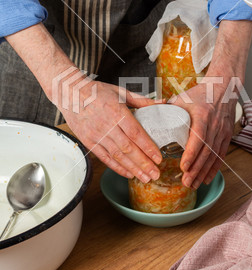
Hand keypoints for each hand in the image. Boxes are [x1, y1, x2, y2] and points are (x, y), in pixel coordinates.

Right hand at [6, 23, 162, 182]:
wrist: (70, 93)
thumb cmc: (97, 91)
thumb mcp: (121, 91)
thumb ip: (142, 100)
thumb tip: (162, 103)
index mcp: (117, 111)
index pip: (136, 133)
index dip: (148, 147)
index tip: (158, 158)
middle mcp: (107, 125)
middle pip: (128, 148)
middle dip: (143, 163)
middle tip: (156, 174)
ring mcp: (96, 135)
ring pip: (117, 156)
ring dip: (133, 168)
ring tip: (145, 178)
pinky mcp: (88, 141)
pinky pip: (104, 158)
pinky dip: (117, 167)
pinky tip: (128, 174)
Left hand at [169, 19, 251, 188]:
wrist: (224, 88)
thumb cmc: (199, 94)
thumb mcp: (182, 98)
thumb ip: (166, 109)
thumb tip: (146, 117)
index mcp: (202, 114)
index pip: (198, 137)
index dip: (191, 154)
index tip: (183, 167)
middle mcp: (215, 124)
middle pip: (206, 151)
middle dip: (196, 169)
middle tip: (186, 182)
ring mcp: (223, 131)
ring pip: (214, 156)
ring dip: (204, 172)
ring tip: (193, 185)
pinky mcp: (227, 136)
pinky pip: (221, 155)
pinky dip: (214, 169)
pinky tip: (206, 179)